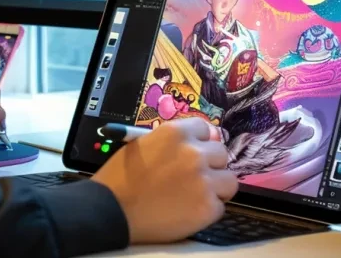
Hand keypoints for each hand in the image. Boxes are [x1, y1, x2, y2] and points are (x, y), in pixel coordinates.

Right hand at [91, 119, 237, 244]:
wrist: (112, 209)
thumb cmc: (121, 177)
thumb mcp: (143, 144)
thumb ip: (174, 141)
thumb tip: (207, 137)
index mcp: (175, 133)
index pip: (206, 129)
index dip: (201, 142)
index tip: (196, 153)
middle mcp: (193, 153)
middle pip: (221, 153)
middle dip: (210, 164)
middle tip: (192, 177)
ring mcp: (203, 181)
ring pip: (229, 180)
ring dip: (216, 187)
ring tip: (194, 195)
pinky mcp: (207, 207)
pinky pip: (220, 206)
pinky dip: (207, 210)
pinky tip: (187, 211)